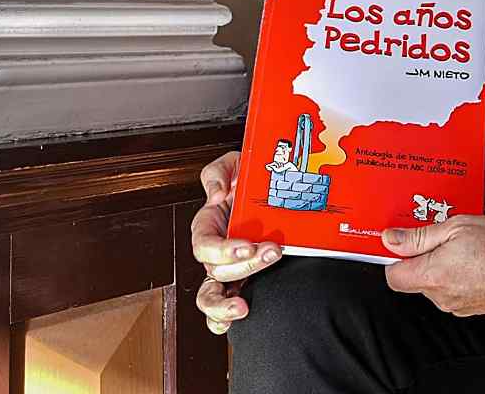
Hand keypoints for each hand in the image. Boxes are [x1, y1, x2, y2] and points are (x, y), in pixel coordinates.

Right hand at [191, 150, 282, 333]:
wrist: (279, 191)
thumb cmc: (251, 180)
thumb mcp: (235, 164)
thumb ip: (218, 172)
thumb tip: (217, 194)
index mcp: (209, 226)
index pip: (205, 244)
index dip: (223, 249)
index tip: (247, 245)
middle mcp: (215, 253)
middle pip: (217, 270)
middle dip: (246, 265)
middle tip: (274, 252)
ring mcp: (227, 271)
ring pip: (212, 296)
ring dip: (228, 302)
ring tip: (246, 305)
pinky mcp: (242, 284)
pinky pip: (220, 312)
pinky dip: (221, 321)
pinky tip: (236, 319)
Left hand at [381, 215, 484, 315]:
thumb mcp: (456, 227)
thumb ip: (419, 236)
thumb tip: (391, 240)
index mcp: (434, 275)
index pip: (393, 276)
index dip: (395, 257)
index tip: (403, 242)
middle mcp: (443, 297)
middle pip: (413, 280)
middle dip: (421, 259)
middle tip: (442, 238)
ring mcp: (458, 306)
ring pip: (434, 286)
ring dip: (441, 267)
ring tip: (464, 248)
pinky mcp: (472, 309)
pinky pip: (452, 293)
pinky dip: (457, 277)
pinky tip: (475, 261)